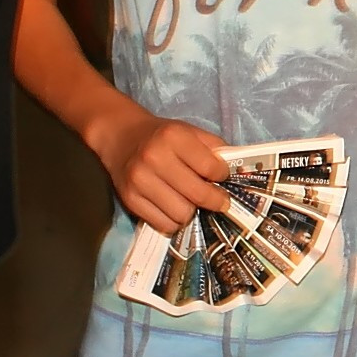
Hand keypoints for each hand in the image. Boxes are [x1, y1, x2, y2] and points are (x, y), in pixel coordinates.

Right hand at [92, 109, 231, 234]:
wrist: (120, 136)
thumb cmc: (161, 136)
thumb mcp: (188, 131)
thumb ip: (214, 148)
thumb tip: (236, 171)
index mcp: (173, 137)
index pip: (211, 168)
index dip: (222, 175)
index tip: (222, 177)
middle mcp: (154, 158)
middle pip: (198, 195)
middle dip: (215, 200)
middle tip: (219, 200)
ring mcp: (140, 181)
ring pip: (182, 214)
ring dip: (191, 211)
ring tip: (189, 200)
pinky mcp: (130, 200)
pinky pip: (163, 225)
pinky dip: (173, 221)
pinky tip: (173, 207)